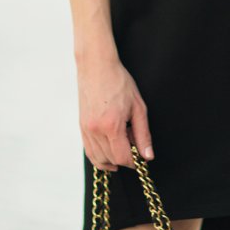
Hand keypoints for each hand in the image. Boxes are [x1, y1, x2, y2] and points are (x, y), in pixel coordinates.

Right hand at [77, 53, 152, 171]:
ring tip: (122, 147)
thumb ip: (143, 135)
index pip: (122, 158)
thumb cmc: (118, 82)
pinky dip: (99, 156)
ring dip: (112, 160)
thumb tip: (147, 156)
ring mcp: (86, 128)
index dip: (134, 162)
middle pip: (111, 160)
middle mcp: (95, 130)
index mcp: (111, 125)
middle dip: (124, 159)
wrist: (96, 66)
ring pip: (98, 158)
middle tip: (133, 145)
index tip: (140, 157)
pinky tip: (108, 153)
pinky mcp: (81, 126)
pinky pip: (89, 150)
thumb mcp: (138, 108)